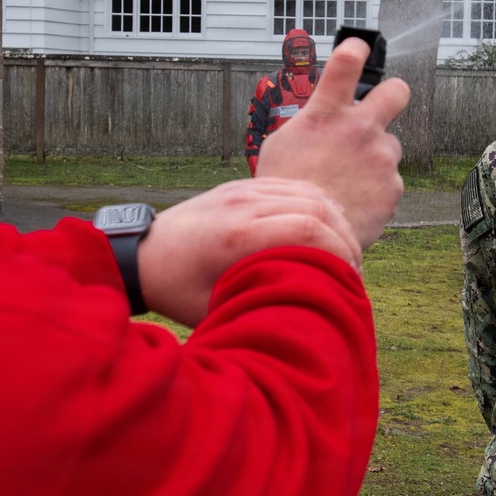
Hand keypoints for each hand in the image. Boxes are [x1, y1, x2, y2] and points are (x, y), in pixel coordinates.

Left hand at [137, 178, 360, 326]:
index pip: (308, 228)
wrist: (140, 254)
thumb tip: (311, 310)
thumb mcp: (218, 309)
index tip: (351, 278)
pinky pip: (293, 186)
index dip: (340, 252)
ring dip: (336, 221)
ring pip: (309, 192)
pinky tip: (327, 229)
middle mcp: (242, 205)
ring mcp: (243, 190)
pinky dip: (319, 206)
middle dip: (346, 238)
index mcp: (236, 237)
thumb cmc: (177, 291)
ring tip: (346, 251)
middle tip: (355, 269)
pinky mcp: (243, 185)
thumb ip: (262, 303)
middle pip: (317, 207)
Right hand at [256, 36, 410, 248]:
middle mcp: (360, 128)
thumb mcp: (284, 144)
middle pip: (397, 90)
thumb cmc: (286, 190)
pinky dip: (376, 190)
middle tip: (382, 106)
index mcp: (327, 112)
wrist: (303, 236)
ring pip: (389, 146)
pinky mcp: (394, 187)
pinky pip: (389, 181)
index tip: (359, 49)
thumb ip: (311, 123)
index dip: (357, 49)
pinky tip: (355, 202)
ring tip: (349, 180)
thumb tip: (323, 115)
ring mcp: (381, 157)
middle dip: (392, 94)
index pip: (348, 61)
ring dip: (375, 156)